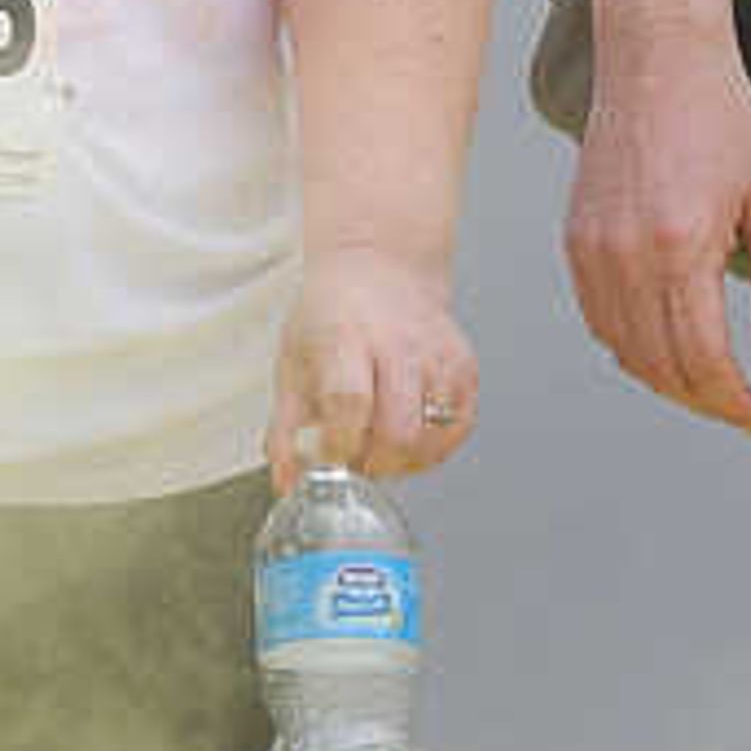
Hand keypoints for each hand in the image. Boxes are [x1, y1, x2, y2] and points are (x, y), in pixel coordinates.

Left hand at [269, 249, 478, 484]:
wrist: (380, 268)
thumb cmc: (333, 317)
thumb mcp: (292, 363)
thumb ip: (285, 429)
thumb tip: (288, 481)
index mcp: (347, 338)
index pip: (350, 402)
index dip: (341, 444)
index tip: (330, 460)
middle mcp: (398, 344)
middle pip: (399, 428)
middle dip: (376, 462)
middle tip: (358, 459)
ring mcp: (437, 355)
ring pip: (432, 435)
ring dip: (405, 459)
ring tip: (381, 446)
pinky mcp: (465, 366)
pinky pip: (459, 427)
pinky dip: (434, 447)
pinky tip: (411, 437)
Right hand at [563, 23, 750, 436]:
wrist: (656, 58)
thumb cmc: (721, 116)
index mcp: (682, 246)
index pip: (703, 361)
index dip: (734, 404)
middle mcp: (627, 256)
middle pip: (661, 368)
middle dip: (706, 401)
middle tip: (742, 408)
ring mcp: (593, 251)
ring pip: (625, 352)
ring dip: (668, 381)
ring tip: (709, 384)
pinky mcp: (575, 241)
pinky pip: (599, 320)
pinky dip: (631, 347)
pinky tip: (664, 345)